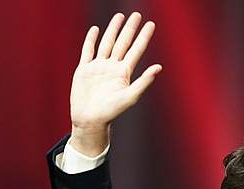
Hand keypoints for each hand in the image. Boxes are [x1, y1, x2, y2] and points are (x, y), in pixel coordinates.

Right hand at [69, 12, 161, 156]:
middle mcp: (112, 67)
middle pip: (122, 43)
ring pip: (107, 43)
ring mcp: (98, 67)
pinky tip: (95, 30)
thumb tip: (159, 67)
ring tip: (119, 16)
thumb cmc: (111, 112)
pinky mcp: (84, 69)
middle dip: (129, 29)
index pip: (136, 50)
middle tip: (136, 14)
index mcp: (124, 73)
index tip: (151, 24)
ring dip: (113, 30)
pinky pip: (88, 50)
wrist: (90, 120)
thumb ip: (143, 82)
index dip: (143, 37)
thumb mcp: (130, 97)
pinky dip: (91, 39)